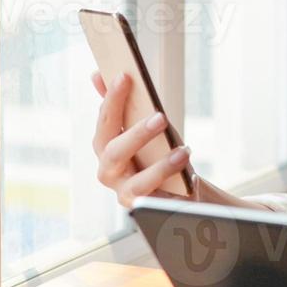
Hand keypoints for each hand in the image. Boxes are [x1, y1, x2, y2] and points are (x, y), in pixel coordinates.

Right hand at [91, 70, 194, 208]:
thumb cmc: (158, 152)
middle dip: (137, 134)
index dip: (112, 98)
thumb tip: (98, 75)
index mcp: (104, 146)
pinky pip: (156, 202)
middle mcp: (108, 171)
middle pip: (115, 152)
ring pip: (137, 183)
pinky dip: (173, 188)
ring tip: (183, 152)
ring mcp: (124, 193)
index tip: (126, 76)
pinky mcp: (144, 211)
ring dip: (160, 167)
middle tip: (161, 117)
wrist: (180, 188)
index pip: (104, 120)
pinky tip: (189, 176)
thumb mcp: (144, 125)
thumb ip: (121, 104)